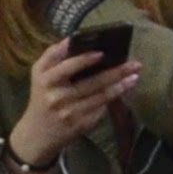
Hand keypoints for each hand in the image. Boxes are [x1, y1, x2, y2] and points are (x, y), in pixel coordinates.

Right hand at [6, 32, 135, 168]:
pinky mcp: (81, 124)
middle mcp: (57, 96)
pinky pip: (102, 108)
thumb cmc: (43, 96)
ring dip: (121, 85)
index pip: (66, 67)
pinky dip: (114, 98)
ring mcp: (70, 112)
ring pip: (101, 96)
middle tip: (135, 64)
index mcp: (45, 80)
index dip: (84, 60)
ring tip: (135, 76)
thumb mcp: (40, 75)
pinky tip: (124, 90)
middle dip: (116, 72)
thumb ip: (53, 56)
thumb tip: (73, 38)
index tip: (102, 52)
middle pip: (92, 82)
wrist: (37, 134)